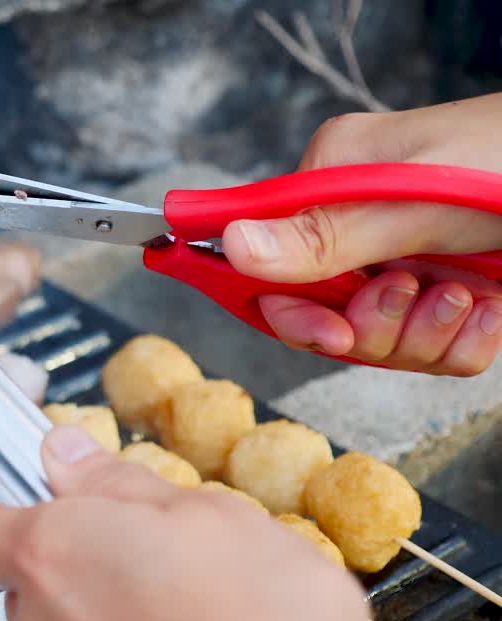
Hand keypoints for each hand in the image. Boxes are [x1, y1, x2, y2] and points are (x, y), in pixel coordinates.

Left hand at [0, 425, 428, 620]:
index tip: (47, 500)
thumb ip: (119, 483)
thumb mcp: (208, 513)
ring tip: (189, 608)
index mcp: (50, 554)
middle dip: (76, 564)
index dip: (1, 513)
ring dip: (109, 616)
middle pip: (26, 585)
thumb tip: (66, 454)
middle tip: (151, 550)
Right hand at [221, 92, 501, 375]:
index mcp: (333, 183)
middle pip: (320, 316)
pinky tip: (485, 310)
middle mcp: (361, 227)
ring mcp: (406, 263)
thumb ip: (324, 234)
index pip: (265, 262)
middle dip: (365, 326)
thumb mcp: (412, 199)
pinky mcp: (449, 297)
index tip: (323, 327)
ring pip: (376, 343)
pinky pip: (430, 353)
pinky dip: (458, 344)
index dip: (288, 307)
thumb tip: (230, 244)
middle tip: (403, 296)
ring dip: (420, 334)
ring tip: (461, 295)